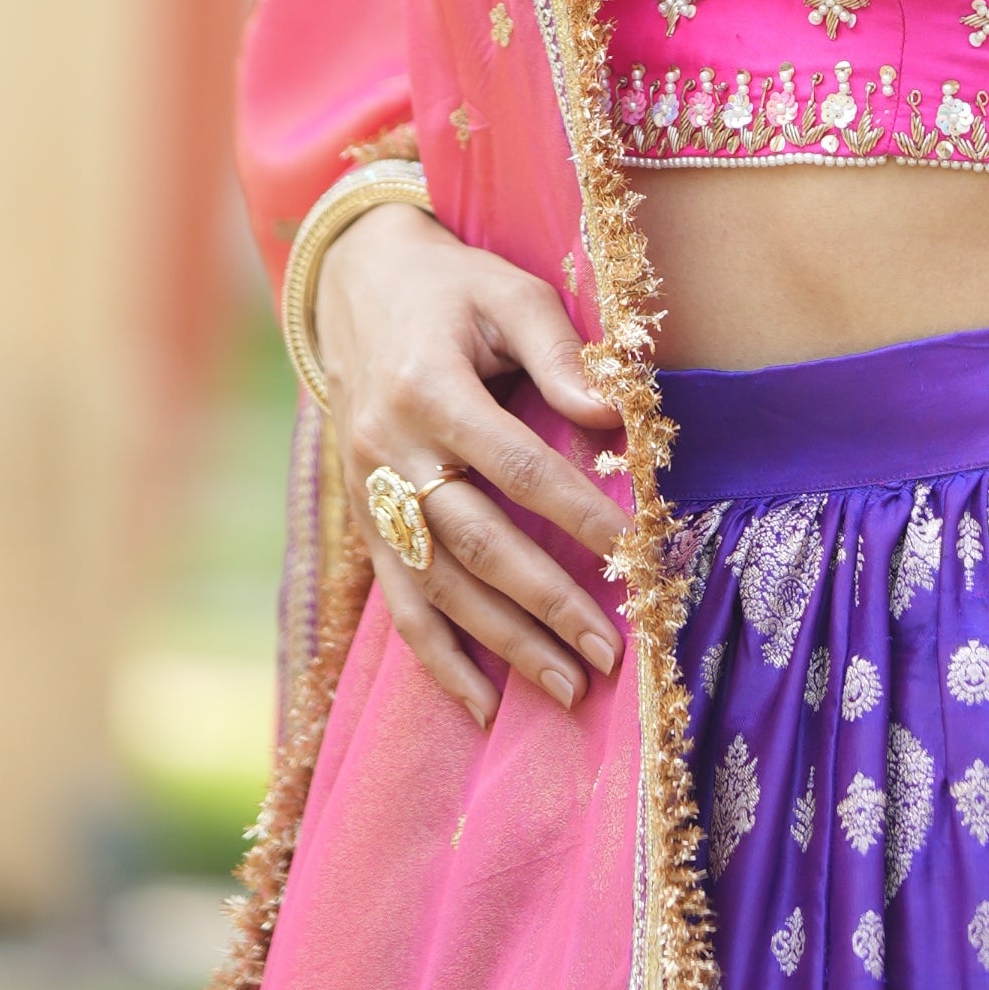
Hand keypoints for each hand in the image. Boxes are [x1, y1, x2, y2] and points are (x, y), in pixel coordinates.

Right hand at [311, 201, 627, 731]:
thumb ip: (560, 352)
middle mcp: (390, 450)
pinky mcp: (366, 521)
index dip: (575, 512)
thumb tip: (613, 416)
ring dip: (502, 643)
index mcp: (428, 388)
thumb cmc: (453, 288)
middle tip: (610, 650)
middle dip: (547, 602)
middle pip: (476, 542)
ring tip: (566, 685)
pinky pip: (399, 601)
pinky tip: (480, 703)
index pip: (515, 466)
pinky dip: (437, 658)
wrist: (355, 286)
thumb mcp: (510, 294)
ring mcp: (371, 493)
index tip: (633, 550)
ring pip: (438, 585)